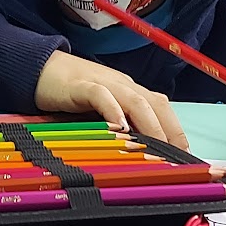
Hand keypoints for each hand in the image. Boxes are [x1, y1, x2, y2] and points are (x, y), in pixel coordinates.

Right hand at [35, 50, 188, 147]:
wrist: (39, 68)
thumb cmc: (72, 93)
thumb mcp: (100, 110)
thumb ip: (119, 124)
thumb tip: (139, 153)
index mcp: (130, 90)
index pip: (161, 107)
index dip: (176, 129)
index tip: (185, 154)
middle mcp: (122, 85)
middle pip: (156, 103)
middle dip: (171, 130)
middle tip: (178, 157)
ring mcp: (103, 83)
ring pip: (136, 100)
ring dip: (150, 124)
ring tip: (157, 147)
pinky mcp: (80, 86)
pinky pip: (101, 96)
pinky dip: (113, 111)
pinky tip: (120, 128)